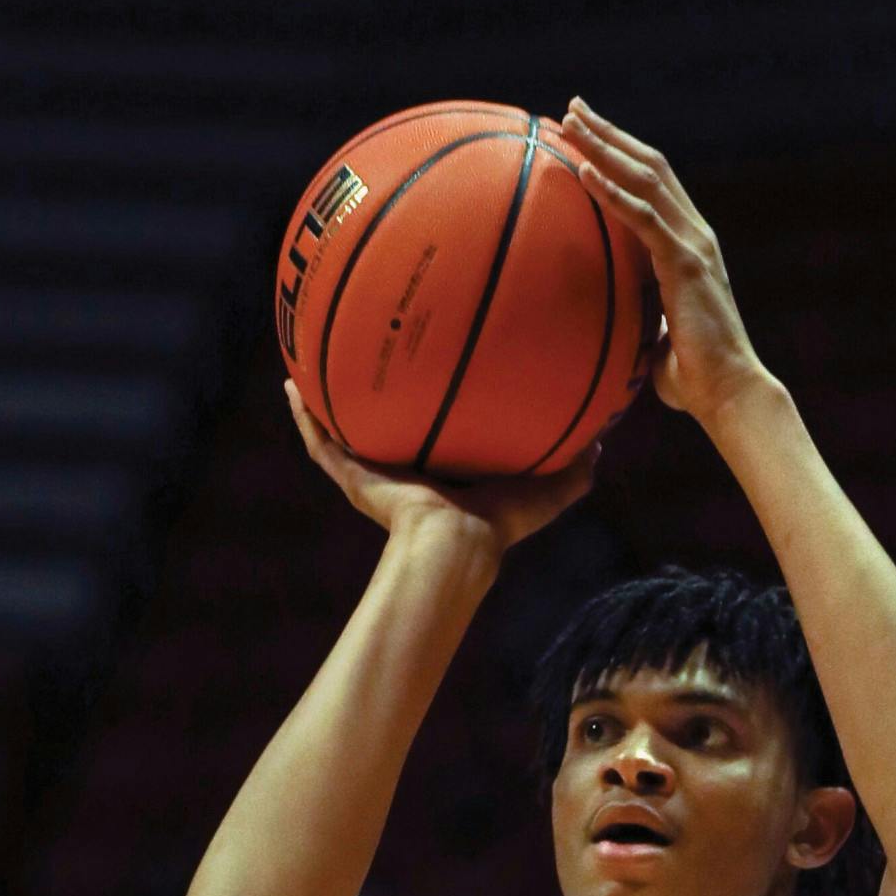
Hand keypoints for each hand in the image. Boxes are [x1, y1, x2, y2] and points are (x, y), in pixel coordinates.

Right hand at [285, 380, 600, 558]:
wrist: (454, 545)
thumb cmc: (498, 525)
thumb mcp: (546, 491)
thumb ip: (575, 470)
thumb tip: (604, 442)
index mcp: (444, 474)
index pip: (434, 434)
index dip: (430, 406)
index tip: (428, 370)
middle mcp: (405, 472)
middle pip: (384, 427)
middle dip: (375, 396)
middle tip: (365, 350)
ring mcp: (373, 475)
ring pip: (342, 431)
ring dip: (327, 400)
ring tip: (309, 360)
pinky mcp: (352, 478)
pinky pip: (321, 442)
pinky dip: (305, 416)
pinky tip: (291, 385)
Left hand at [559, 97, 770, 426]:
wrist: (730, 391)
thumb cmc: (696, 380)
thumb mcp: (661, 339)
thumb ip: (644, 325)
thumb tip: (617, 339)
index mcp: (692, 245)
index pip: (656, 185)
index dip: (623, 154)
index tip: (588, 134)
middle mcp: (696, 233)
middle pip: (649, 165)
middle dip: (609, 133)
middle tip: (571, 109)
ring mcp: (693, 244)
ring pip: (645, 178)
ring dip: (605, 146)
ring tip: (569, 122)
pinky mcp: (684, 262)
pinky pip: (642, 217)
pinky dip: (612, 191)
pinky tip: (583, 170)